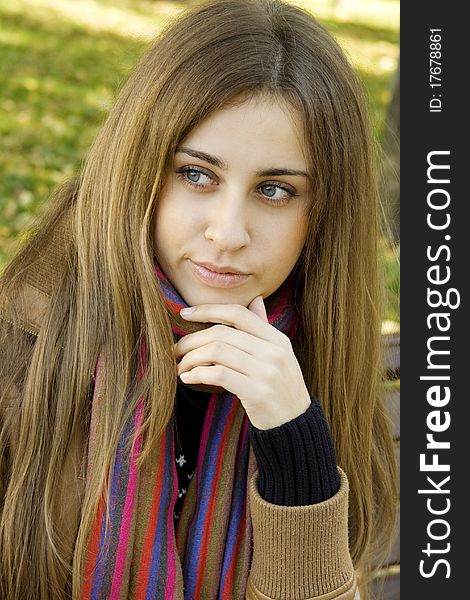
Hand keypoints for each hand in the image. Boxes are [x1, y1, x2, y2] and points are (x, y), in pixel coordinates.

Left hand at [174, 296, 310, 429]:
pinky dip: (198, 374)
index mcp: (277, 338)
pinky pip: (219, 375)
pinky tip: (188, 378)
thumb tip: (256, 300)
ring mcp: (266, 372)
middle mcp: (273, 352)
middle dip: (191, 340)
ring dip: (191, 359)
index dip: (208, 310)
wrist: (296, 423)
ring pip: (216, 352)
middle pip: (221, 333)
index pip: (237, 313)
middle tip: (176, 350)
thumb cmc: (281, 386)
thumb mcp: (279, 354)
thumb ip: (264, 328)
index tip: (185, 313)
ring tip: (180, 367)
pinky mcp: (257, 393)